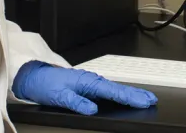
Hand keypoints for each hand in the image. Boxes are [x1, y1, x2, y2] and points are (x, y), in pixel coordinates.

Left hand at [12, 61, 156, 114]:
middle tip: (151, 100)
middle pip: (118, 89)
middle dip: (136, 95)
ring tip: (143, 99)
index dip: (130, 98)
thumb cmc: (46, 84)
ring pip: (114, 89)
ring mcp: (90, 83)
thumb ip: (77, 103)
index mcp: (88, 82)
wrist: (34, 77)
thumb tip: (92, 109)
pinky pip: (107, 90)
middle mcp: (91, 81)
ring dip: (129, 94)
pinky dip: (118, 94)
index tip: (144, 101)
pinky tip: (123, 98)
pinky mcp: (87, 87)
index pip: (114, 92)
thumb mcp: (59, 96)